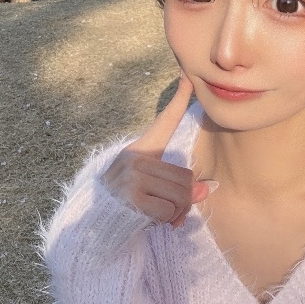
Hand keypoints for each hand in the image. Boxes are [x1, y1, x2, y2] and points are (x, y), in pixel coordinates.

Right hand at [102, 74, 214, 227]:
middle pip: (185, 177)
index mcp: (140, 150)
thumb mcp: (156, 191)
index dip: (178, 101)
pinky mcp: (132, 196)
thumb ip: (183, 188)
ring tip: (159, 215)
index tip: (188, 77)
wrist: (96, 225)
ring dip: (176, 212)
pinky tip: (152, 221)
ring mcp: (132, 176)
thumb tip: (208, 189)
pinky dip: (167, 221)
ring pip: (181, 195)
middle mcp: (135, 158)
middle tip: (169, 210)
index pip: (164, 122)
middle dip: (183, 200)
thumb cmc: (129, 205)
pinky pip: (169, 210)